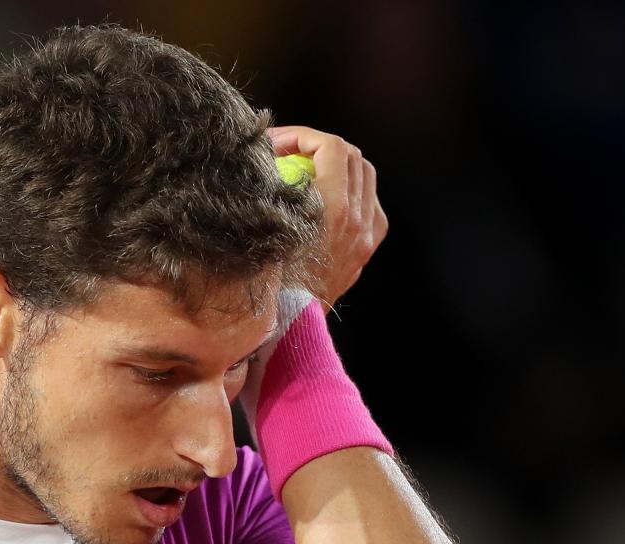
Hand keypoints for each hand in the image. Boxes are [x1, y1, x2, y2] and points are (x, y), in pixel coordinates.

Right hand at [267, 126, 386, 310]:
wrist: (291, 326)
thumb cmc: (267, 281)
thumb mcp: (261, 229)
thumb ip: (264, 190)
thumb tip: (255, 158)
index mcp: (334, 210)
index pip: (332, 147)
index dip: (302, 135)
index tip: (275, 144)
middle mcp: (358, 220)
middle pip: (353, 156)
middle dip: (319, 145)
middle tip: (286, 152)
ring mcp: (366, 235)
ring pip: (365, 177)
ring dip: (337, 165)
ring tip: (306, 171)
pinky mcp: (366, 248)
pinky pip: (369, 205)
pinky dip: (351, 191)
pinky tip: (326, 199)